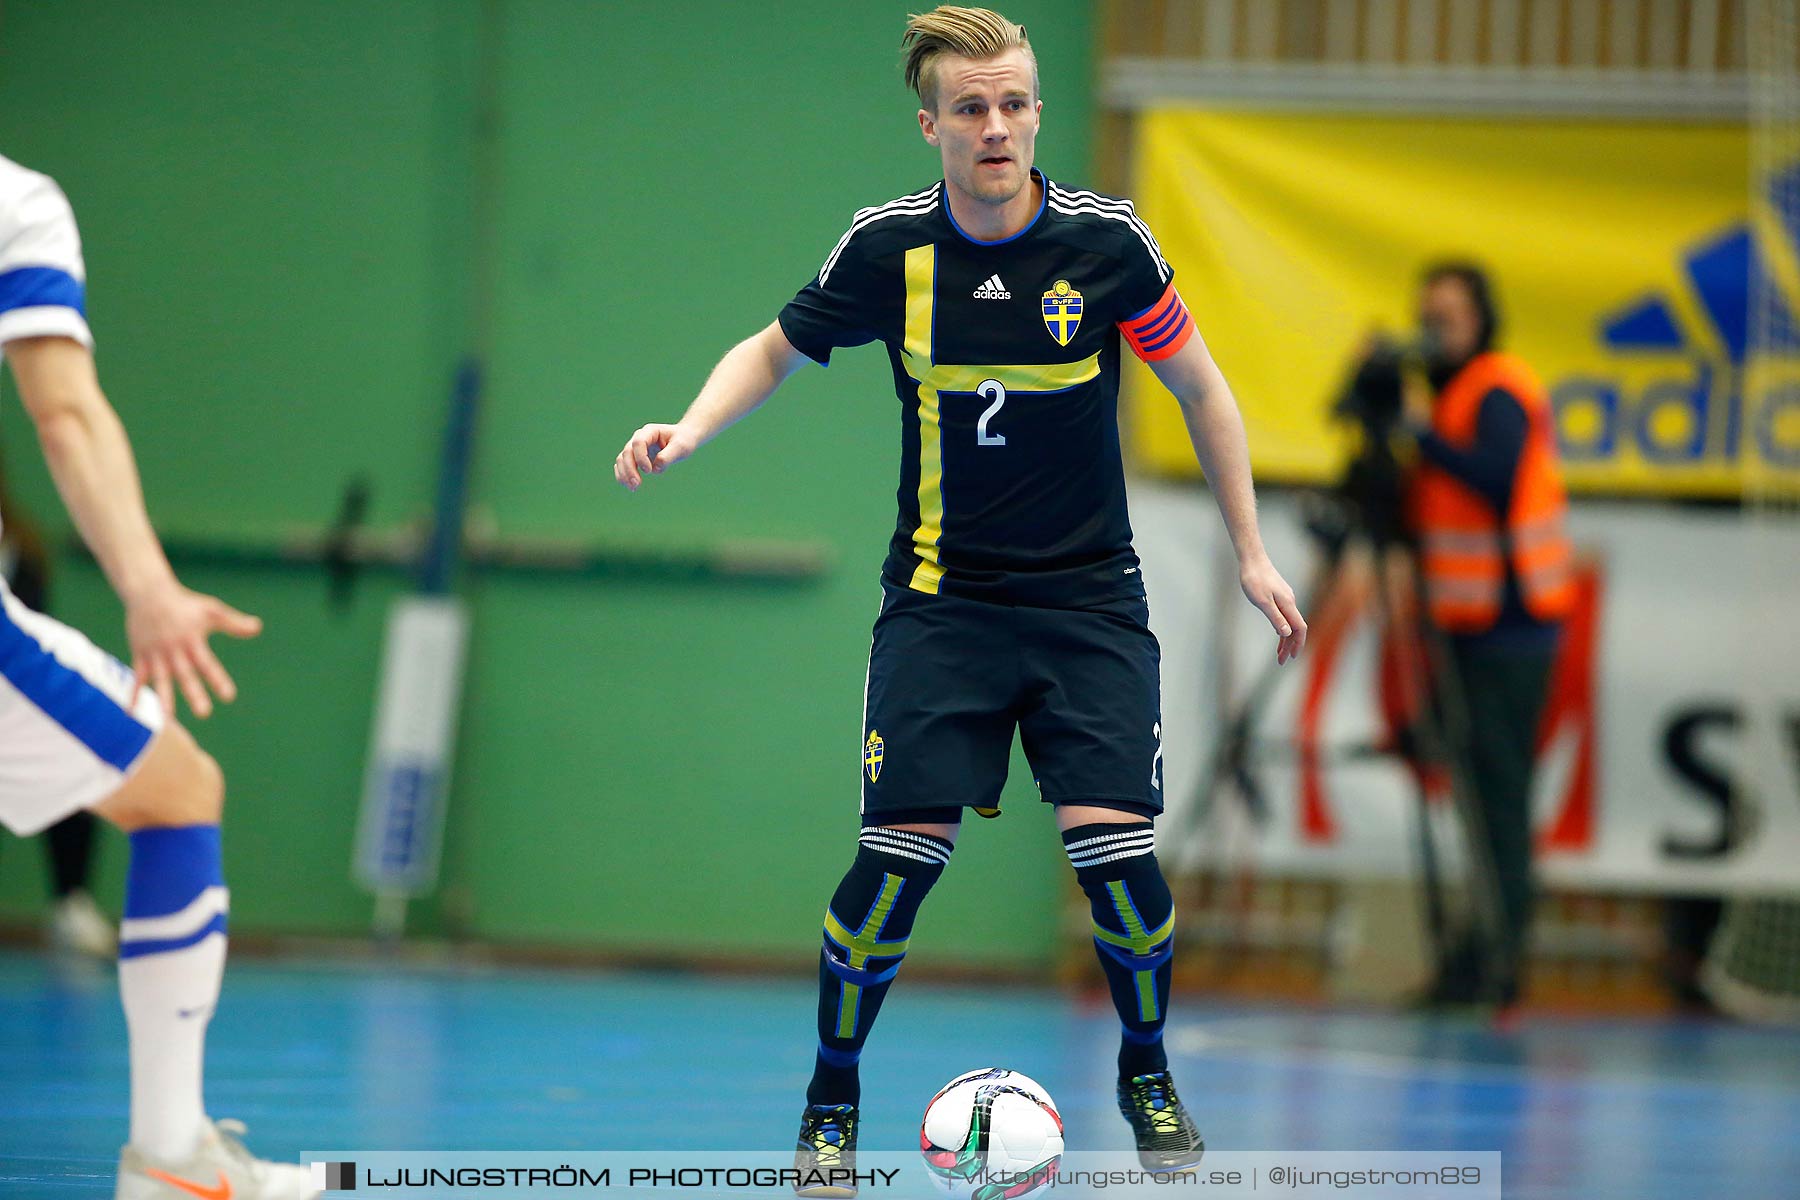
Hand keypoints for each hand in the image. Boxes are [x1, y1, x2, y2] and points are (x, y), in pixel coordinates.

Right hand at [126, 583, 262, 718]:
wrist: (149, 593)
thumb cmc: (185, 604)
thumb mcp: (212, 610)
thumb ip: (233, 623)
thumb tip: (258, 627)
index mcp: (192, 641)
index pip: (208, 664)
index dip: (217, 679)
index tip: (229, 696)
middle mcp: (174, 650)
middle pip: (186, 675)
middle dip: (194, 694)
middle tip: (204, 713)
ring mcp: (156, 654)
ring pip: (161, 679)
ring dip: (164, 698)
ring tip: (169, 718)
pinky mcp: (140, 655)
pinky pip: (137, 677)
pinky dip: (134, 694)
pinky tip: (131, 711)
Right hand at [614, 423, 697, 490]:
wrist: (683, 438)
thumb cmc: (683, 440)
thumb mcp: (681, 446)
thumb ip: (668, 456)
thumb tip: (655, 469)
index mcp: (650, 431)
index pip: (638, 443)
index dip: (640, 457)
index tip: (649, 471)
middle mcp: (639, 438)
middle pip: (627, 452)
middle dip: (630, 469)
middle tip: (637, 484)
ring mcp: (635, 447)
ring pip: (622, 459)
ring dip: (624, 474)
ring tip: (633, 488)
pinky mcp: (635, 457)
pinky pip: (623, 465)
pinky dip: (623, 475)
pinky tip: (629, 486)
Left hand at [1240, 553, 1306, 664]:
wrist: (1252, 560)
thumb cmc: (1254, 579)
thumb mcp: (1262, 602)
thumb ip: (1275, 618)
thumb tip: (1286, 634)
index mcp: (1288, 605)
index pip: (1299, 629)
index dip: (1298, 644)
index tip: (1291, 657)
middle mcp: (1290, 602)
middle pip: (1295, 628)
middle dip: (1290, 646)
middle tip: (1282, 661)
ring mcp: (1285, 599)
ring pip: (1289, 623)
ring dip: (1285, 639)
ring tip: (1278, 653)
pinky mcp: (1279, 596)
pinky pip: (1284, 616)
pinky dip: (1282, 628)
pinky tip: (1278, 634)